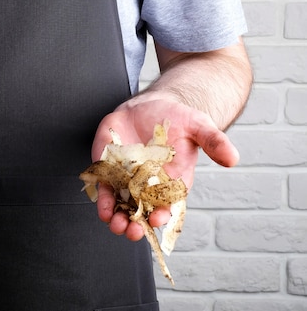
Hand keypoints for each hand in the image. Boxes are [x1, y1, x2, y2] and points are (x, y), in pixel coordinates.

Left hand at [92, 96, 239, 240]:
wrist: (150, 105)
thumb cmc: (177, 119)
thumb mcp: (198, 126)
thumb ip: (214, 142)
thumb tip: (233, 158)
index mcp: (173, 182)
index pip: (168, 205)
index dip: (162, 215)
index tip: (157, 218)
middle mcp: (148, 185)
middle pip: (142, 212)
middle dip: (136, 225)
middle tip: (132, 230)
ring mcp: (127, 179)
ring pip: (121, 206)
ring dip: (117, 218)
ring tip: (115, 224)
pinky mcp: (109, 168)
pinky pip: (104, 188)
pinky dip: (103, 199)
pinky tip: (102, 208)